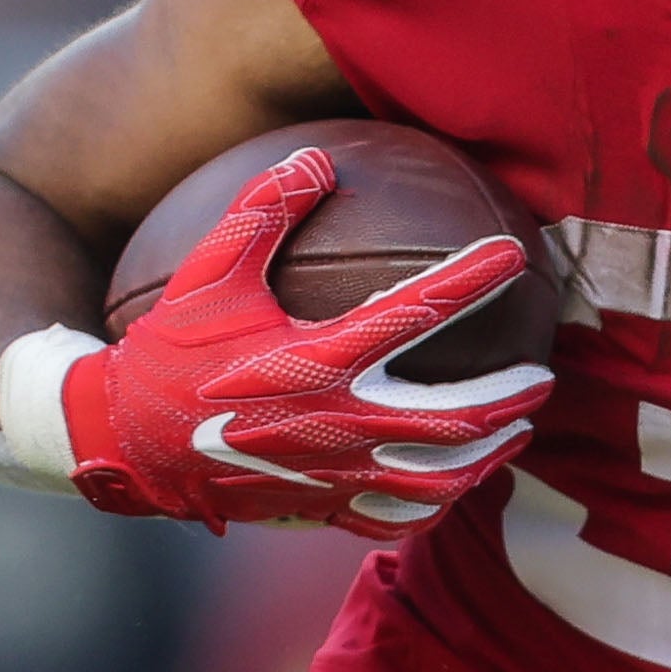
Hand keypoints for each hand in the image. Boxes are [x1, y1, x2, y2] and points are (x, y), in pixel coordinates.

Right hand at [66, 147, 547, 531]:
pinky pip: (397, 518)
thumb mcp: (207, 271)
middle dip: (508, 398)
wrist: (128, 442)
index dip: (473, 279)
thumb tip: (319, 153)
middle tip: (542, 374)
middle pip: (453, 419)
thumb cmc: (169, 350)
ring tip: (518, 431)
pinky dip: (438, 502)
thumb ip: (263, 209)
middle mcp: (335, 424)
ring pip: (438, 478)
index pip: (417, 313)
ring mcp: (332, 476)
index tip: (515, 253)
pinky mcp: (319, 509)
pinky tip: (457, 484)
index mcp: (316, 359)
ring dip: (488, 454)